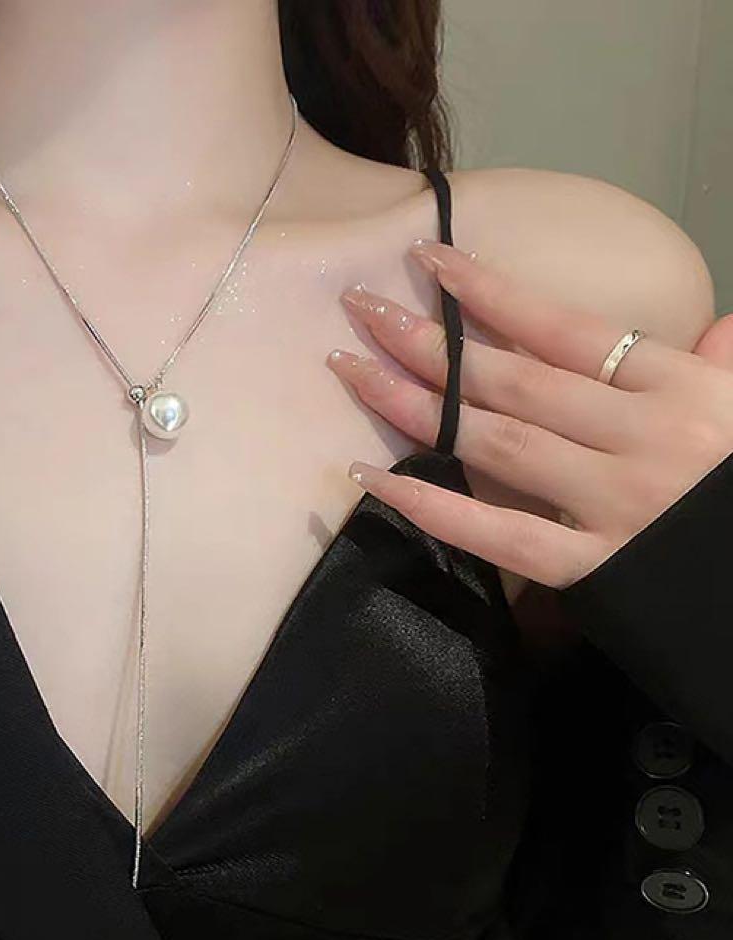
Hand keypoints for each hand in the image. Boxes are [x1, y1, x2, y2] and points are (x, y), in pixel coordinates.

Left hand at [327, 240, 732, 589]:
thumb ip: (727, 369)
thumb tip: (719, 327)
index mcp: (679, 390)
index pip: (566, 329)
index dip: (492, 292)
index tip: (429, 260)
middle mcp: (643, 437)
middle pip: (515, 380)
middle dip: (431, 341)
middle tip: (362, 309)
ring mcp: (615, 503)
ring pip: (496, 442)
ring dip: (415, 404)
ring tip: (352, 371)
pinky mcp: (595, 570)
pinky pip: (500, 537)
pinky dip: (432, 507)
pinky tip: (373, 478)